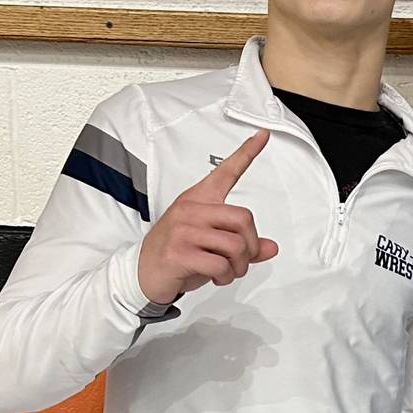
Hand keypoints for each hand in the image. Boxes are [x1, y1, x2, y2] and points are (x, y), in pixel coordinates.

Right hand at [136, 129, 277, 303]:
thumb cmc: (177, 254)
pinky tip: (217, 277)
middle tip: (242, 259)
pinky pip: (220, 264)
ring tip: (228, 271)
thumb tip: (270, 247)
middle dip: (250, 246)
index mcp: (198, 200)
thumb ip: (241, 244)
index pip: (225, 172)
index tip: (262, 136)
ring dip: (239, 265)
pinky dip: (225, 276)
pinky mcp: (178, 253)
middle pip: (243, 219)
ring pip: (235, 245)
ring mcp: (183, 230)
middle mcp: (190, 210)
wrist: (142, 275)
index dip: (247, 153)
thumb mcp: (211, 245)